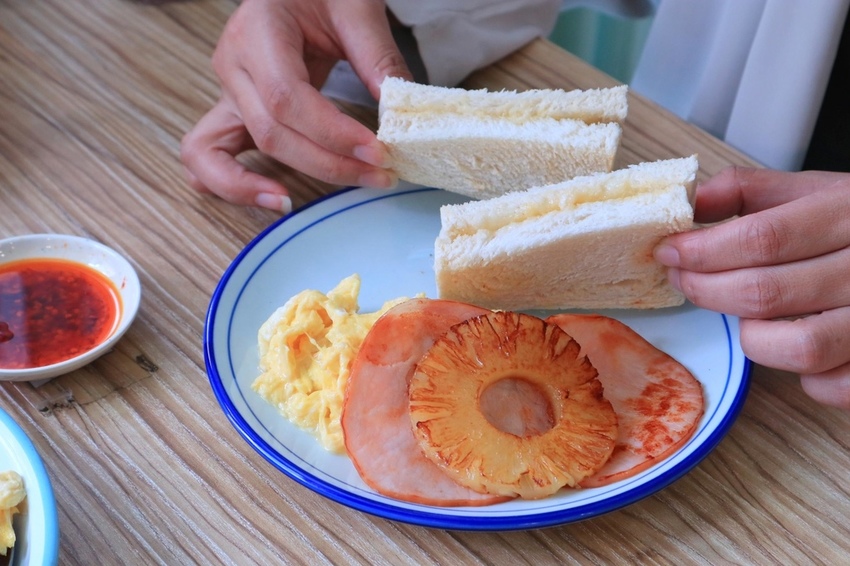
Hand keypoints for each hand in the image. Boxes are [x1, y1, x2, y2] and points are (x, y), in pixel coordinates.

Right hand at [181, 0, 410, 210]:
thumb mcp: (356, 8)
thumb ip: (378, 58)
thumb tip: (400, 113)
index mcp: (257, 31)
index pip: (286, 98)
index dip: (332, 134)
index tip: (377, 152)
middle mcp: (232, 64)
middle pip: (269, 133)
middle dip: (327, 164)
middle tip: (379, 175)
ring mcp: (226, 90)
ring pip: (225, 152)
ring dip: (264, 186)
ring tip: (303, 204)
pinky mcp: (232, 110)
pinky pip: (207, 155)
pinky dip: (228, 183)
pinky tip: (270, 197)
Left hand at [655, 167, 849, 407]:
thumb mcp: (818, 190)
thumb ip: (752, 191)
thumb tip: (689, 202)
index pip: (762, 238)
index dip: (703, 250)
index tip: (668, 252)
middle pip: (766, 293)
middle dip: (707, 290)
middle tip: (684, 280)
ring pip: (798, 348)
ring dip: (753, 336)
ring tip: (744, 316)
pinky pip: (831, 385)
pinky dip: (802, 375)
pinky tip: (795, 343)